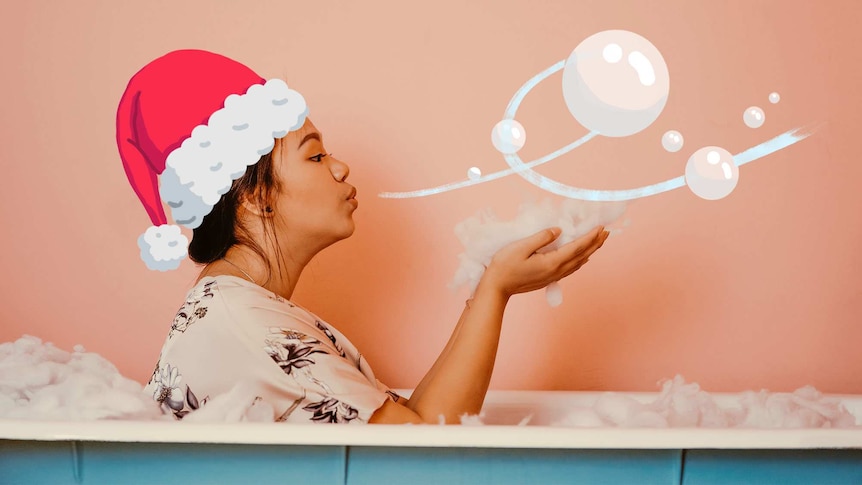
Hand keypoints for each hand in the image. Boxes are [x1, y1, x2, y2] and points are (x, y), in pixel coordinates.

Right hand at [480, 225, 608, 297]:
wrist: (496, 288)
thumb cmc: (504, 266)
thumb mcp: (521, 247)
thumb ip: (542, 238)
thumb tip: (559, 230)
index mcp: (551, 262)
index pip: (577, 247)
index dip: (590, 236)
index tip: (601, 226)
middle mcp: (556, 271)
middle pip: (582, 256)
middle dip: (595, 243)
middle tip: (607, 231)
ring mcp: (553, 276)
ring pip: (578, 263)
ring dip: (590, 251)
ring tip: (598, 241)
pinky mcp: (548, 279)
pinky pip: (571, 268)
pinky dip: (580, 260)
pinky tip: (582, 258)